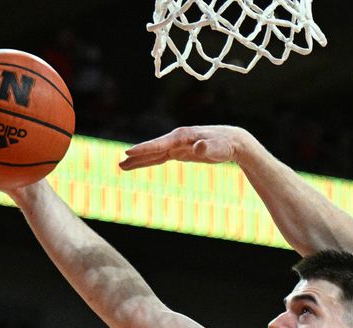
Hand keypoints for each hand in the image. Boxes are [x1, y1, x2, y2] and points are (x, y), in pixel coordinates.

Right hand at [119, 125, 255, 170]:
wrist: (232, 141)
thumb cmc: (225, 145)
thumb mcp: (218, 149)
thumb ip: (207, 148)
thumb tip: (198, 146)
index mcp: (182, 137)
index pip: (159, 144)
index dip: (145, 149)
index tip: (129, 153)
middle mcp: (176, 139)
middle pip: (152, 149)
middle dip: (136, 156)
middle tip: (119, 164)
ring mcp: (176, 145)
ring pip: (154, 154)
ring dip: (139, 160)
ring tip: (121, 166)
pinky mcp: (179, 151)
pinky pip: (160, 157)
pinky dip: (149, 161)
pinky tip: (138, 164)